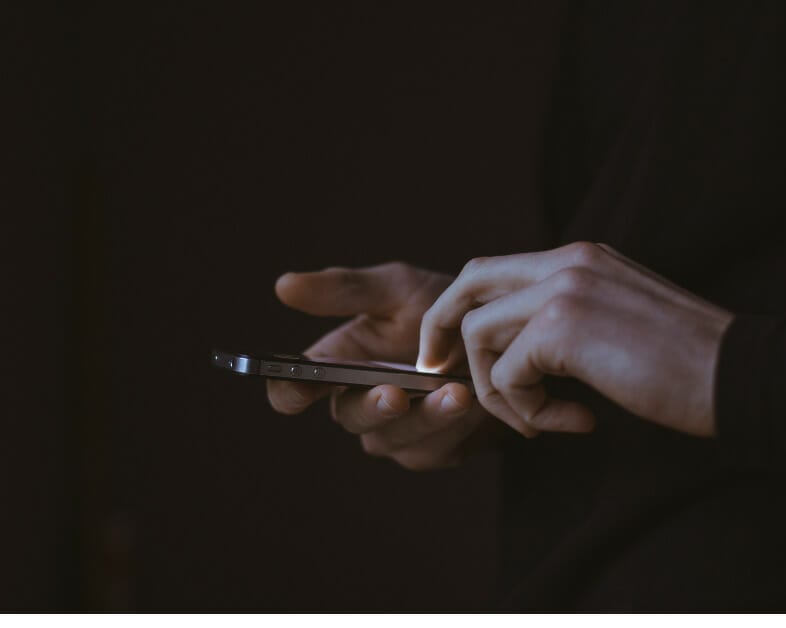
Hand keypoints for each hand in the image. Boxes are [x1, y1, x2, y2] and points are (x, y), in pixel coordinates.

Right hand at [267, 262, 518, 470]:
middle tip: (395, 394)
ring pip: (395, 438)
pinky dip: (456, 425)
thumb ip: (345, 290)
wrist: (502, 336)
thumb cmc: (441, 308)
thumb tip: (283, 285)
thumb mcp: (397, 289)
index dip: (289, 392)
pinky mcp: (433, 450)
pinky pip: (436, 448)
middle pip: (349, 418)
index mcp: (336, 365)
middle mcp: (358, 404)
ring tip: (456, 392)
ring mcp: (395, 433)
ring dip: (426, 418)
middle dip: (373, 407)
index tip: (300, 385)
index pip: (293, 390)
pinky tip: (476, 402)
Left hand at [417, 242, 734, 436]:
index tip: (451, 353)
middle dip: (441, 331)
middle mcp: (566, 261)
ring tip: (540, 420)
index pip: (493, 270)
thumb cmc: (687, 365)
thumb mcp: (618, 323)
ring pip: (479, 334)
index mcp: (580, 258)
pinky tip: (574, 422)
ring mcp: (563, 288)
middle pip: (468, 283)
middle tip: (439, 373)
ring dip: (498, 390)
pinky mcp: (563, 327)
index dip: (460, 310)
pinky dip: (527, 411)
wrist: (740, 375)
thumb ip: (567, 322)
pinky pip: (508, 374)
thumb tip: (517, 354)